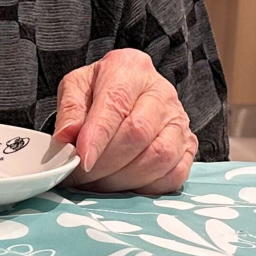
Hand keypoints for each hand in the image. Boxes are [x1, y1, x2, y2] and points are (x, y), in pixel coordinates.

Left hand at [52, 48, 195, 194]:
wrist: (129, 91)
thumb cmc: (101, 90)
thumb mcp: (76, 87)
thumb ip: (70, 109)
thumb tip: (67, 136)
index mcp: (130, 69)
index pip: (116, 103)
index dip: (98, 136)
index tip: (82, 160)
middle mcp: (161, 92)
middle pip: (138, 133)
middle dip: (106, 163)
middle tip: (81, 176)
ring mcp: (179, 120)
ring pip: (159, 157)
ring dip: (124, 178)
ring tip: (99, 183)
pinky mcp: (189, 145)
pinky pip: (174, 175)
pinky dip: (147, 187)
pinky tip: (126, 183)